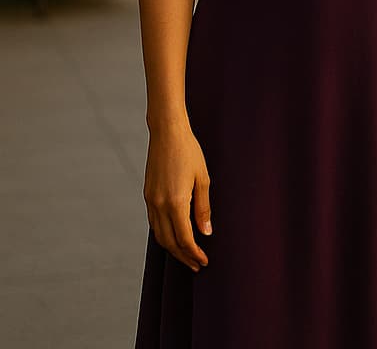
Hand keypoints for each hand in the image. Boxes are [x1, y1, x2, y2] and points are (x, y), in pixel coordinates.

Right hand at [143, 118, 211, 271]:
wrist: (167, 134)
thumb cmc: (189, 153)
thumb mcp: (203, 179)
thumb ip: (203, 208)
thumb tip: (206, 233)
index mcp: (176, 202)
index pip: (184, 238)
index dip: (194, 253)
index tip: (204, 261)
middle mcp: (159, 205)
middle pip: (169, 242)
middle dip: (183, 256)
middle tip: (197, 265)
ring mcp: (150, 201)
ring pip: (159, 235)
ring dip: (173, 248)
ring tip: (187, 255)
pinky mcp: (147, 196)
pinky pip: (154, 223)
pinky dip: (164, 235)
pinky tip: (175, 236)